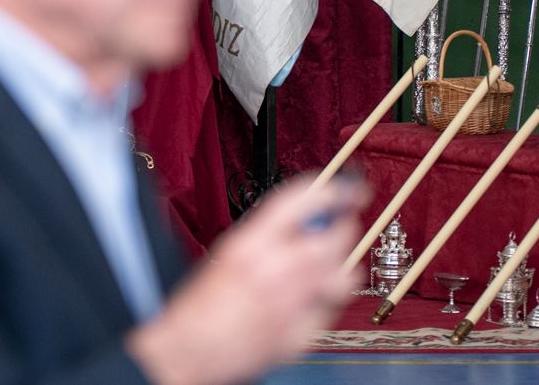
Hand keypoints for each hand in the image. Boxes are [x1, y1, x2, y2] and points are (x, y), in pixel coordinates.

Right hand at [126, 174, 365, 384]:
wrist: (188, 349)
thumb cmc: (201, 304)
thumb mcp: (228, 253)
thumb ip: (266, 236)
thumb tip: (305, 222)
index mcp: (249, 243)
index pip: (302, 203)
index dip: (334, 191)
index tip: (350, 189)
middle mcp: (272, 270)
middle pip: (331, 238)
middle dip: (345, 227)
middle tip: (346, 223)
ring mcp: (288, 304)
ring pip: (341, 276)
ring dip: (344, 266)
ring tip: (336, 264)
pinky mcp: (297, 335)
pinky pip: (329, 312)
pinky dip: (328, 302)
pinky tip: (316, 298)